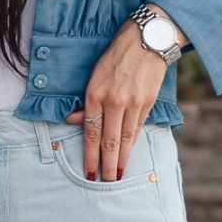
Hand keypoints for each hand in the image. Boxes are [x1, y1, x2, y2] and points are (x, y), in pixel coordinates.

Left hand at [64, 18, 172, 180]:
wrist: (148, 39)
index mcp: (96, 94)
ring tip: (117, 175)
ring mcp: (133, 103)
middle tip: (105, 183)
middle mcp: (114, 101)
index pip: (91, 133)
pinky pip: (138, 127)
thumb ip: (86, 101)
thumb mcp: (95, 74)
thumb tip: (74, 120)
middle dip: (107, 165)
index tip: (89, 172)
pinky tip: (129, 154)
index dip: (90, 156)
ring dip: (121, 159)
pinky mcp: (147, 102)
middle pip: (109, 141)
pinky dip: (132, 142)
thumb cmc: (117, 55)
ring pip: (125, 138)